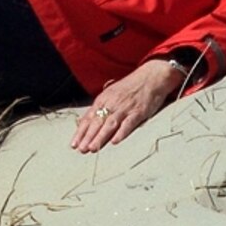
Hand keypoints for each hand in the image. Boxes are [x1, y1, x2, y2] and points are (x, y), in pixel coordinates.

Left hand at [71, 58, 187, 152]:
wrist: (151, 76)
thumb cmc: (130, 87)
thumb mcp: (111, 94)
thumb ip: (100, 108)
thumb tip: (85, 122)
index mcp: (104, 99)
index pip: (89, 117)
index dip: (81, 132)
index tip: (73, 144)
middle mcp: (112, 103)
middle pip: (97, 122)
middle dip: (88, 137)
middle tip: (81, 150)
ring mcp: (125, 107)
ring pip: (110, 124)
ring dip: (100, 137)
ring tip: (93, 148)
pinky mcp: (138, 112)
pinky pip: (129, 123)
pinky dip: (121, 133)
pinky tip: (115, 142)